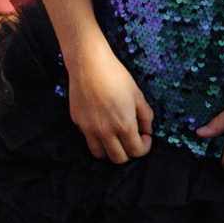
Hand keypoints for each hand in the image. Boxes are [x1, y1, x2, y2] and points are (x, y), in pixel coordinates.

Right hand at [65, 42, 152, 163]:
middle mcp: (105, 130)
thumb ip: (146, 117)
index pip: (136, 152)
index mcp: (124, 124)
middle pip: (118, 159)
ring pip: (99, 154)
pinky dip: (96, 137)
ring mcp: (88, 127)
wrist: (88, 63)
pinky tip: (101, 122)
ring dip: (110, 150)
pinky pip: (88, 138)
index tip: (145, 137)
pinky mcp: (77, 121)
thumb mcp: (138, 95)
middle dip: (129, 153)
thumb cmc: (116, 76)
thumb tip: (146, 131)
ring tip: (115, 137)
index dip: (145, 147)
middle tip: (131, 139)